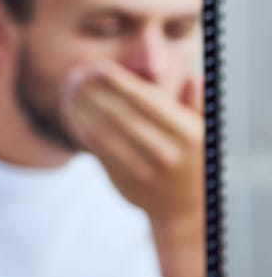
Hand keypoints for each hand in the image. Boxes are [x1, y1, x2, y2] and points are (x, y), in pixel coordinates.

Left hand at [61, 61, 203, 233]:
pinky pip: (98, 151)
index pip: (146, 101)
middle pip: (120, 114)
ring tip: (70, 91)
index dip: (119, 82)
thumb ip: (198, 104)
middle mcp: (166, 152)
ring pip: (103, 133)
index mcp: (188, 134)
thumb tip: (193, 78)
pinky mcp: (124, 182)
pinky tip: (74, 115)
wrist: (189, 209)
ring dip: (82, 109)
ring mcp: (144, 170)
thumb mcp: (207, 132)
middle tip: (77, 74)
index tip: (99, 67)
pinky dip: (83, 130)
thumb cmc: (196, 159)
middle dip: (95, 91)